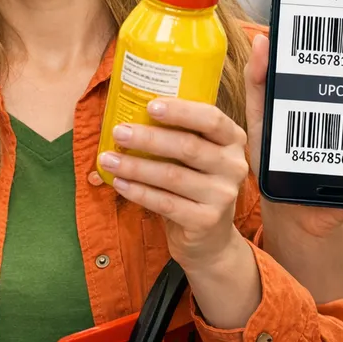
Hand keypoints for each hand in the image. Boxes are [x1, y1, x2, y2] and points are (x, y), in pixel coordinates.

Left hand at [98, 99, 248, 273]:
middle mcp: (234, 165)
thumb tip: (131, 113)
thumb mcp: (197, 155)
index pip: (211, 119)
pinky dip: (139, 192)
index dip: (181, 111)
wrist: (210, 236)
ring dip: (136, 166)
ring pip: (173, 176)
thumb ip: (178, 134)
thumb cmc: (195, 183)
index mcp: (233, 140)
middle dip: (148, 138)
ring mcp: (223, 195)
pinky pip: (166, 203)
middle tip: (119, 132)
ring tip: (108, 159)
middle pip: (188, 146)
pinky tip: (120, 183)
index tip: (150, 106)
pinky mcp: (207, 220)